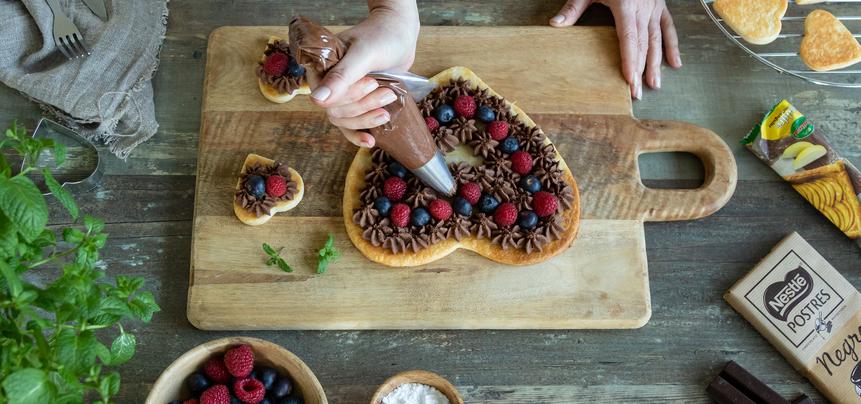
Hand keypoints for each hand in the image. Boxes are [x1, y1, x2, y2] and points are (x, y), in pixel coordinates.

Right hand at [310, 1, 419, 147]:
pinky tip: (370, 141)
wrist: (400, 33)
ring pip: (345, 121)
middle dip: (363, 107)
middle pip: (336, 111)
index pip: (325, 97)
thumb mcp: (363, 54)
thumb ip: (342, 76)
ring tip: (387, 107)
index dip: (348, 97)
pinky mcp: (357, 102)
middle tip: (386, 92)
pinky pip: (352, 124)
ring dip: (367, 118)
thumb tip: (317, 100)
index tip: (371, 83)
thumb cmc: (381, 36)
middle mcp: (328, 84)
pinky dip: (360, 134)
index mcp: (321, 68)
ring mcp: (342, 94)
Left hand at [550, 0, 681, 99]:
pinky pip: (668, 28)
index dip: (630, 60)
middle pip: (644, 44)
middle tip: (637, 93)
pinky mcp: (661, 6)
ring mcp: (654, 7)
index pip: (629, 38)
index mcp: (626, 4)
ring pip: (658, 39)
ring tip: (655, 85)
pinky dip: (672, 46)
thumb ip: (573, 8)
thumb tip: (555, 24)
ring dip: (657, 63)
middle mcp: (644, 8)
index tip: (629, 80)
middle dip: (641, 69)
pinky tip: (675, 64)